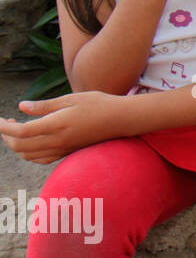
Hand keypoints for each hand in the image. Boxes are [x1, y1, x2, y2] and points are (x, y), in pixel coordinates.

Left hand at [0, 91, 127, 164]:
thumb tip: (21, 107)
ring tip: (16, 131)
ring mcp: (63, 149)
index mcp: (57, 125)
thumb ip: (44, 105)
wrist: (121, 120)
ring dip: (16, 146)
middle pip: (20, 147)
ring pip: (29, 156)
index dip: (3, 128)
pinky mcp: (68, 152)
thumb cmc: (99, 104)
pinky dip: (29, 153)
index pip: (21, 132)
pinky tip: (31, 141)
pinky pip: (41, 159)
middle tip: (6, 123)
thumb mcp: (71, 98)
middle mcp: (58, 141)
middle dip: (6, 137)